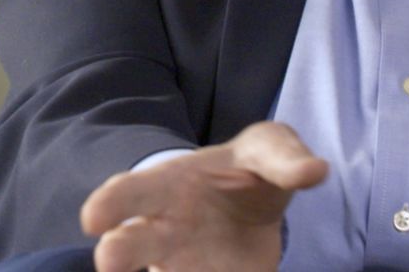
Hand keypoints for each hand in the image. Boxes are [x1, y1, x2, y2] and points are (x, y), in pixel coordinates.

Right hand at [79, 121, 328, 271]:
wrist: (258, 207)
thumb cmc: (250, 168)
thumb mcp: (269, 149)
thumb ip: (286, 158)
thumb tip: (314, 171)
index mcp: (168, 187)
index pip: (130, 193)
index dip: (108, 204)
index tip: (94, 218)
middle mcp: (164, 233)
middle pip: (127, 245)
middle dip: (117, 253)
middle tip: (110, 260)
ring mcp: (182, 267)